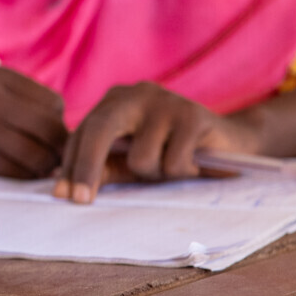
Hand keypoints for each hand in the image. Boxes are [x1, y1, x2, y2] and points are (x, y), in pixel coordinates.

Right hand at [0, 67, 65, 177]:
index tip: (50, 129)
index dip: (59, 120)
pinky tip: (20, 170)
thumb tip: (61, 131)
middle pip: (51, 131)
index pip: (54, 104)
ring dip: (45, 166)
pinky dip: (25, 175)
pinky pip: (16, 173)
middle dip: (60, 147)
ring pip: (38, 157)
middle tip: (56, 154)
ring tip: (40, 164)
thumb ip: (25, 98)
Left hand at [53, 83, 259, 203]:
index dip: (71, 165)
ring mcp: (165, 101)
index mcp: (114, 102)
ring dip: (157, 175)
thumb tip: (64, 187)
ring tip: (175, 167)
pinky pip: (173, 161)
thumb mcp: (133, 162)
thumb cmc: (174, 153)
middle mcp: (135, 94)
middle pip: (99, 129)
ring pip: (141, 157)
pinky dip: (182, 172)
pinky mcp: (193, 114)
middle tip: (80, 200)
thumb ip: (104, 167)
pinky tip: (195, 163)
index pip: (83, 133)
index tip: (61, 196)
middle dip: (87, 168)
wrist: (233, 142)